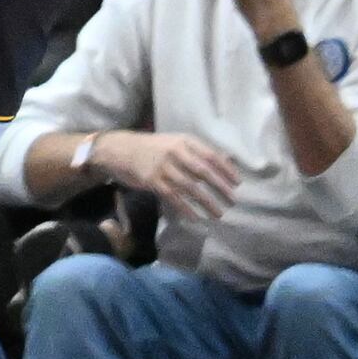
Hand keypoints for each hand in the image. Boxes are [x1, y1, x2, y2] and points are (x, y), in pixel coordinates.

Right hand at [91, 128, 240, 222]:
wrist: (120, 150)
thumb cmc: (153, 148)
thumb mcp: (175, 143)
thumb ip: (198, 152)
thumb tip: (228, 162)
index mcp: (183, 141)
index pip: (210, 155)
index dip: (226, 169)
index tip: (238, 183)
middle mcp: (174, 152)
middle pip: (203, 171)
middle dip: (220, 187)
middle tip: (233, 200)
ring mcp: (162, 166)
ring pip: (190, 186)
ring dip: (206, 202)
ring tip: (218, 214)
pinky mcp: (152, 180)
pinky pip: (173, 196)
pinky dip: (185, 208)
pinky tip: (195, 217)